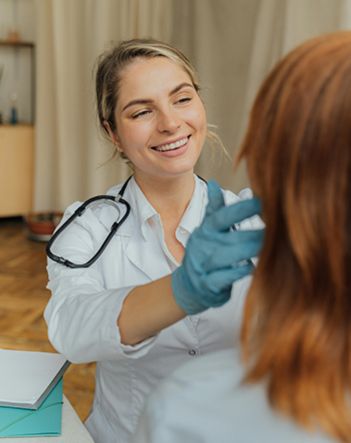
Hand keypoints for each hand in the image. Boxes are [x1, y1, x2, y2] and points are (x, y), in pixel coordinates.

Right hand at [171, 180, 263, 314]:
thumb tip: (214, 183)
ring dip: (248, 250)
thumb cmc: (204, 254)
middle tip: (276, 228)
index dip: (241, 209)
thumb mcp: (206, 230)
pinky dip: (238, 272)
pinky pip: (224, 278)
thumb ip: (213, 208)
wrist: (189, 286)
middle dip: (253, 233)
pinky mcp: (208, 285)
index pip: (222, 217)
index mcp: (205, 231)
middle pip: (229, 237)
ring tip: (268, 246)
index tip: (262, 201)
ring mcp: (203, 266)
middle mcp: (203, 247)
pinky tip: (253, 267)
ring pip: (227, 257)